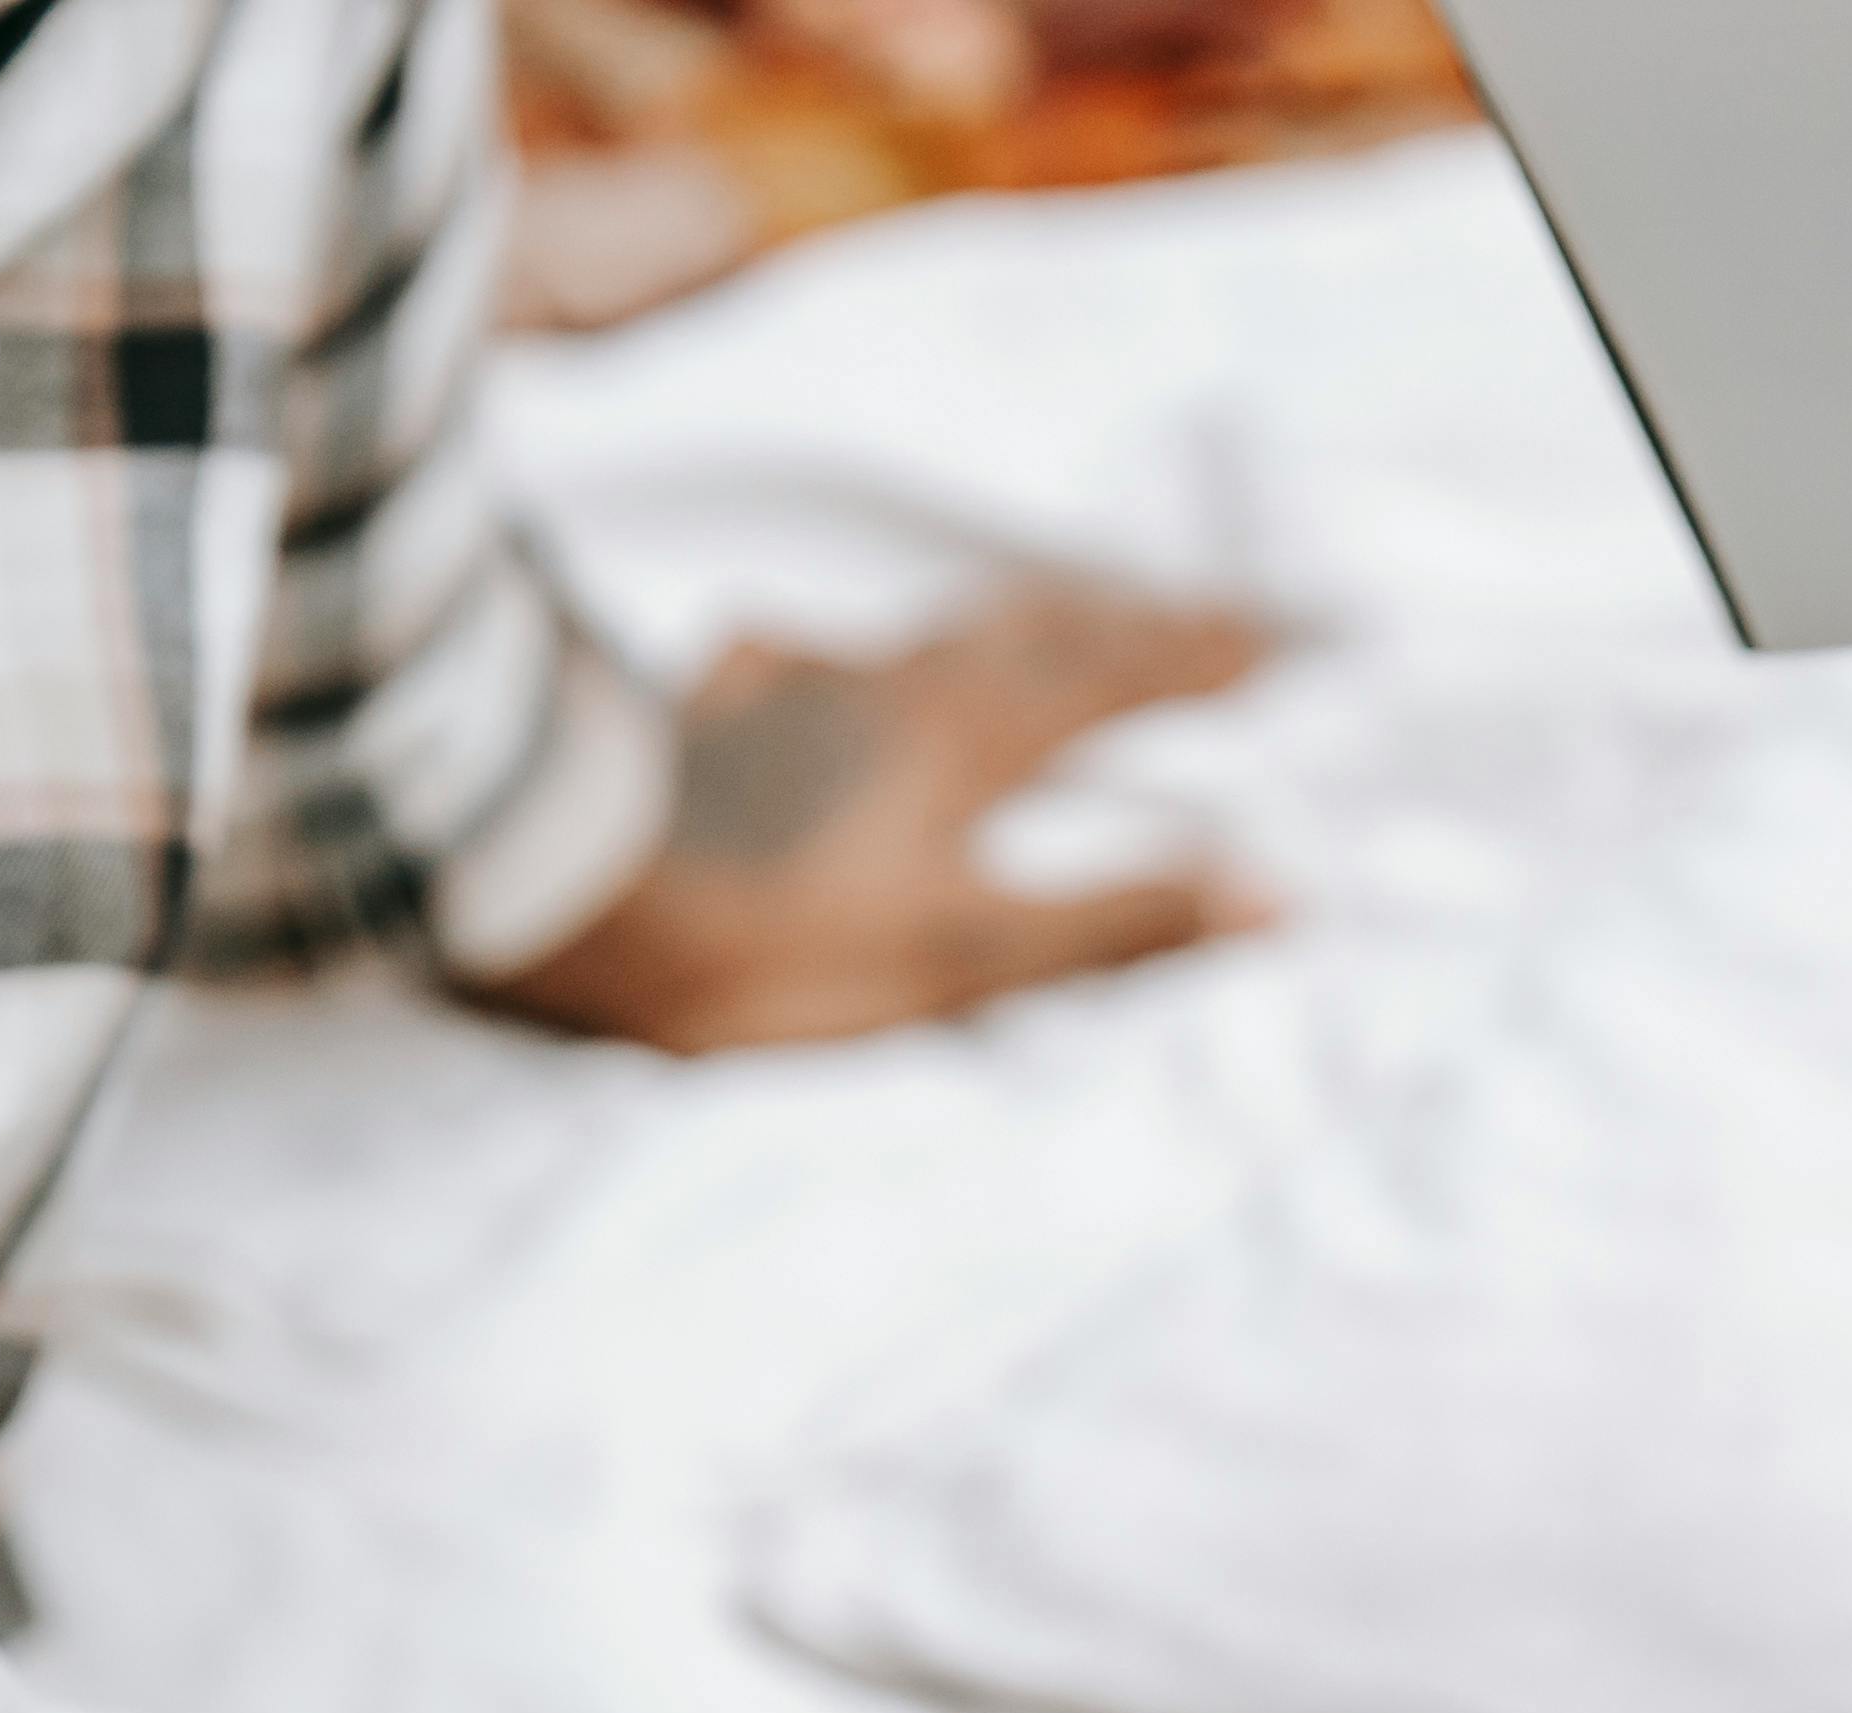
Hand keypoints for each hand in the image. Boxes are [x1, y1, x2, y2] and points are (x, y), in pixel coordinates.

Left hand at [484, 584, 1273, 1053]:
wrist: (572, 895)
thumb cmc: (776, 942)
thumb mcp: (970, 955)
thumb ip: (1121, 921)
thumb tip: (1279, 893)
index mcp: (969, 739)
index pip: (1114, 681)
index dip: (1198, 661)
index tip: (1274, 642)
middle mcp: (891, 688)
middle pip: (1031, 637)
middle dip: (1122, 629)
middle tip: (1189, 619)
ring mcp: (795, 690)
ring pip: (923, 638)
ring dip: (1004, 627)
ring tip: (1044, 620)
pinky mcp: (710, 714)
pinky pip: (790, 660)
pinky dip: (834, 657)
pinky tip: (801, 652)